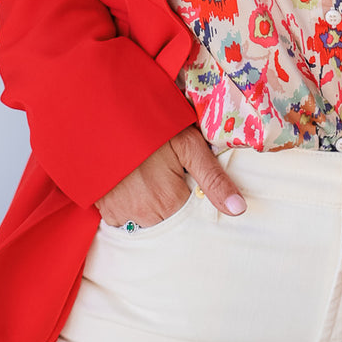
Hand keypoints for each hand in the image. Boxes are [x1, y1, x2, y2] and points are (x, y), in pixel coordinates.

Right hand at [96, 124, 246, 227]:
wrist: (102, 116)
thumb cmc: (148, 126)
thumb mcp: (187, 144)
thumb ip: (213, 178)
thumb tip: (239, 210)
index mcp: (169, 202)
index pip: (192, 223)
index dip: (194, 205)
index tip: (191, 189)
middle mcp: (144, 216)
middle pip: (169, 224)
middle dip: (174, 208)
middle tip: (171, 180)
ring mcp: (121, 215)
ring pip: (147, 224)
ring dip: (153, 210)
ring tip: (152, 181)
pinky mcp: (104, 210)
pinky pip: (124, 221)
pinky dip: (132, 209)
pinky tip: (134, 186)